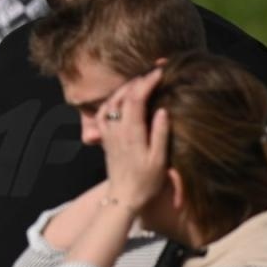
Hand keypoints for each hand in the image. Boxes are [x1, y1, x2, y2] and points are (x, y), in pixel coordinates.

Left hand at [97, 67, 169, 211]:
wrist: (123, 197)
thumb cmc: (145, 182)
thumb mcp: (159, 161)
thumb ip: (160, 134)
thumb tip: (163, 110)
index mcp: (131, 133)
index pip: (135, 99)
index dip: (146, 82)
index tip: (160, 71)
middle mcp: (116, 129)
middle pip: (122, 96)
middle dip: (138, 79)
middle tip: (154, 69)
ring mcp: (108, 133)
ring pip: (111, 101)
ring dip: (126, 87)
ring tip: (141, 80)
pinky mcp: (104, 137)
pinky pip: (103, 112)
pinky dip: (112, 100)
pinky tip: (121, 98)